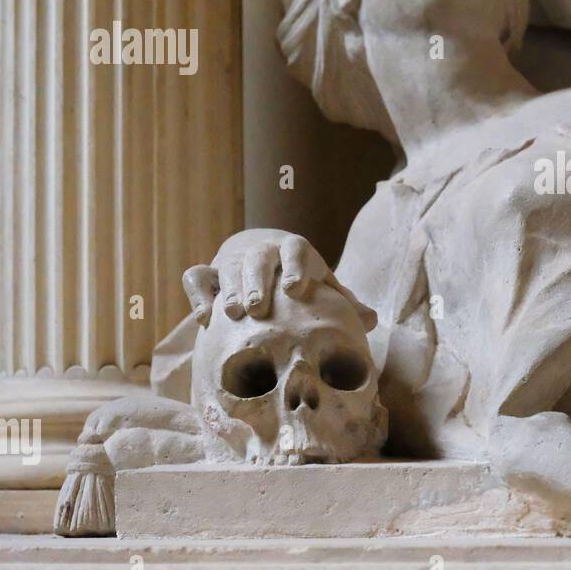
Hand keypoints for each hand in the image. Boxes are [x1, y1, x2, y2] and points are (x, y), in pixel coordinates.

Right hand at [181, 229, 346, 325]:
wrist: (265, 255)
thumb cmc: (302, 279)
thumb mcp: (323, 285)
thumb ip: (344, 302)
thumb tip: (373, 320)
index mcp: (296, 249)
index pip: (296, 251)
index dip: (295, 267)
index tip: (295, 289)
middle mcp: (263, 251)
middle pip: (258, 260)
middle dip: (257, 282)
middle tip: (258, 308)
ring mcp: (234, 260)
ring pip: (228, 268)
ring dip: (229, 290)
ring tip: (233, 315)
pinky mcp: (210, 272)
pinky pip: (197, 278)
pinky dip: (199, 295)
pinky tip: (204, 320)